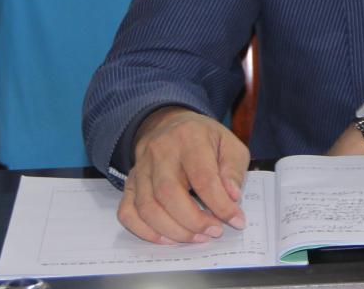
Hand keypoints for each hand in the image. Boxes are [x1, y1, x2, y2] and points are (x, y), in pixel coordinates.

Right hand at [117, 107, 249, 243]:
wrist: (170, 124)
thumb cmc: (205, 139)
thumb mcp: (230, 145)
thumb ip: (233, 170)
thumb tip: (232, 197)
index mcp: (190, 137)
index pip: (203, 177)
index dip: (220, 204)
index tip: (235, 220)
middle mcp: (161, 151)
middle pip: (169, 194)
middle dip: (194, 221)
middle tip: (213, 232)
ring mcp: (140, 168)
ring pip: (147, 207)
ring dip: (173, 230)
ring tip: (196, 237)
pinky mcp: (128, 183)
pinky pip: (127, 212)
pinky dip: (145, 231)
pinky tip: (168, 238)